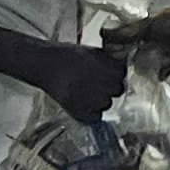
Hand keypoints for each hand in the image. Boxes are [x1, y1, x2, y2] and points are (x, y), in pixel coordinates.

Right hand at [0, 27, 136, 120]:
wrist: (47, 65)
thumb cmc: (68, 56)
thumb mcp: (94, 52)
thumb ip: (109, 61)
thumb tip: (118, 66)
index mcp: (113, 69)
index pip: (122, 75)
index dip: (113, 75)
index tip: (105, 74)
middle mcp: (109, 86)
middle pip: (117, 91)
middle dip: (108, 87)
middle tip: (92, 83)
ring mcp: (98, 102)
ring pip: (106, 104)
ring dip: (99, 100)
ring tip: (83, 93)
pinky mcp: (86, 114)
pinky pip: (95, 117)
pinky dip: (89, 113)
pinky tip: (79, 103)